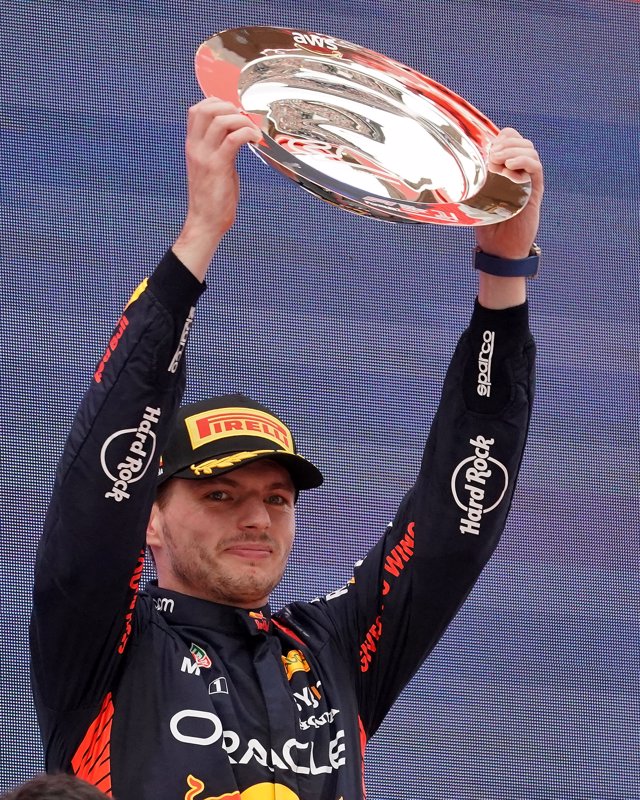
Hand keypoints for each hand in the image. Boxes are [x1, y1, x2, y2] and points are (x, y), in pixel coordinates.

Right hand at [173, 98, 261, 279]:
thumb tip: (235, 134)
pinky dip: (248, 133)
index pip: (196, 110)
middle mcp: (196, 147)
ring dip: (241, 120)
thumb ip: (218, 148)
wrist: (205, 221)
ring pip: (221, 120)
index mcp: (192, 145)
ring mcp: (205, 156)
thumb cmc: (211, 197)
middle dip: (229, 107)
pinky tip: (255, 140)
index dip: (216, 103)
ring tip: (252, 130)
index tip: (234, 111)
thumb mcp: (211, 166)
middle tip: (245, 119)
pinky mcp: (218, 166)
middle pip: (207, 109)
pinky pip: (234, 139)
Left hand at [474, 128, 543, 259]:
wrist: (500, 249)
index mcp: (506, 170)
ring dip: (513, 149)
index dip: (502, 136)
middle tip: (492, 153)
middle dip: (506, 141)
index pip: (511, 140)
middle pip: (521, 142)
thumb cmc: (487, 226)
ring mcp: (528, 181)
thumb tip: (446, 169)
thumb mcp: (473, 200)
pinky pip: (536, 168)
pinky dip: (524, 161)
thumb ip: (469, 184)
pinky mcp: (535, 191)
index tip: (487, 145)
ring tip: (498, 159)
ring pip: (530, 151)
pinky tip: (510, 165)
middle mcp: (519, 172)